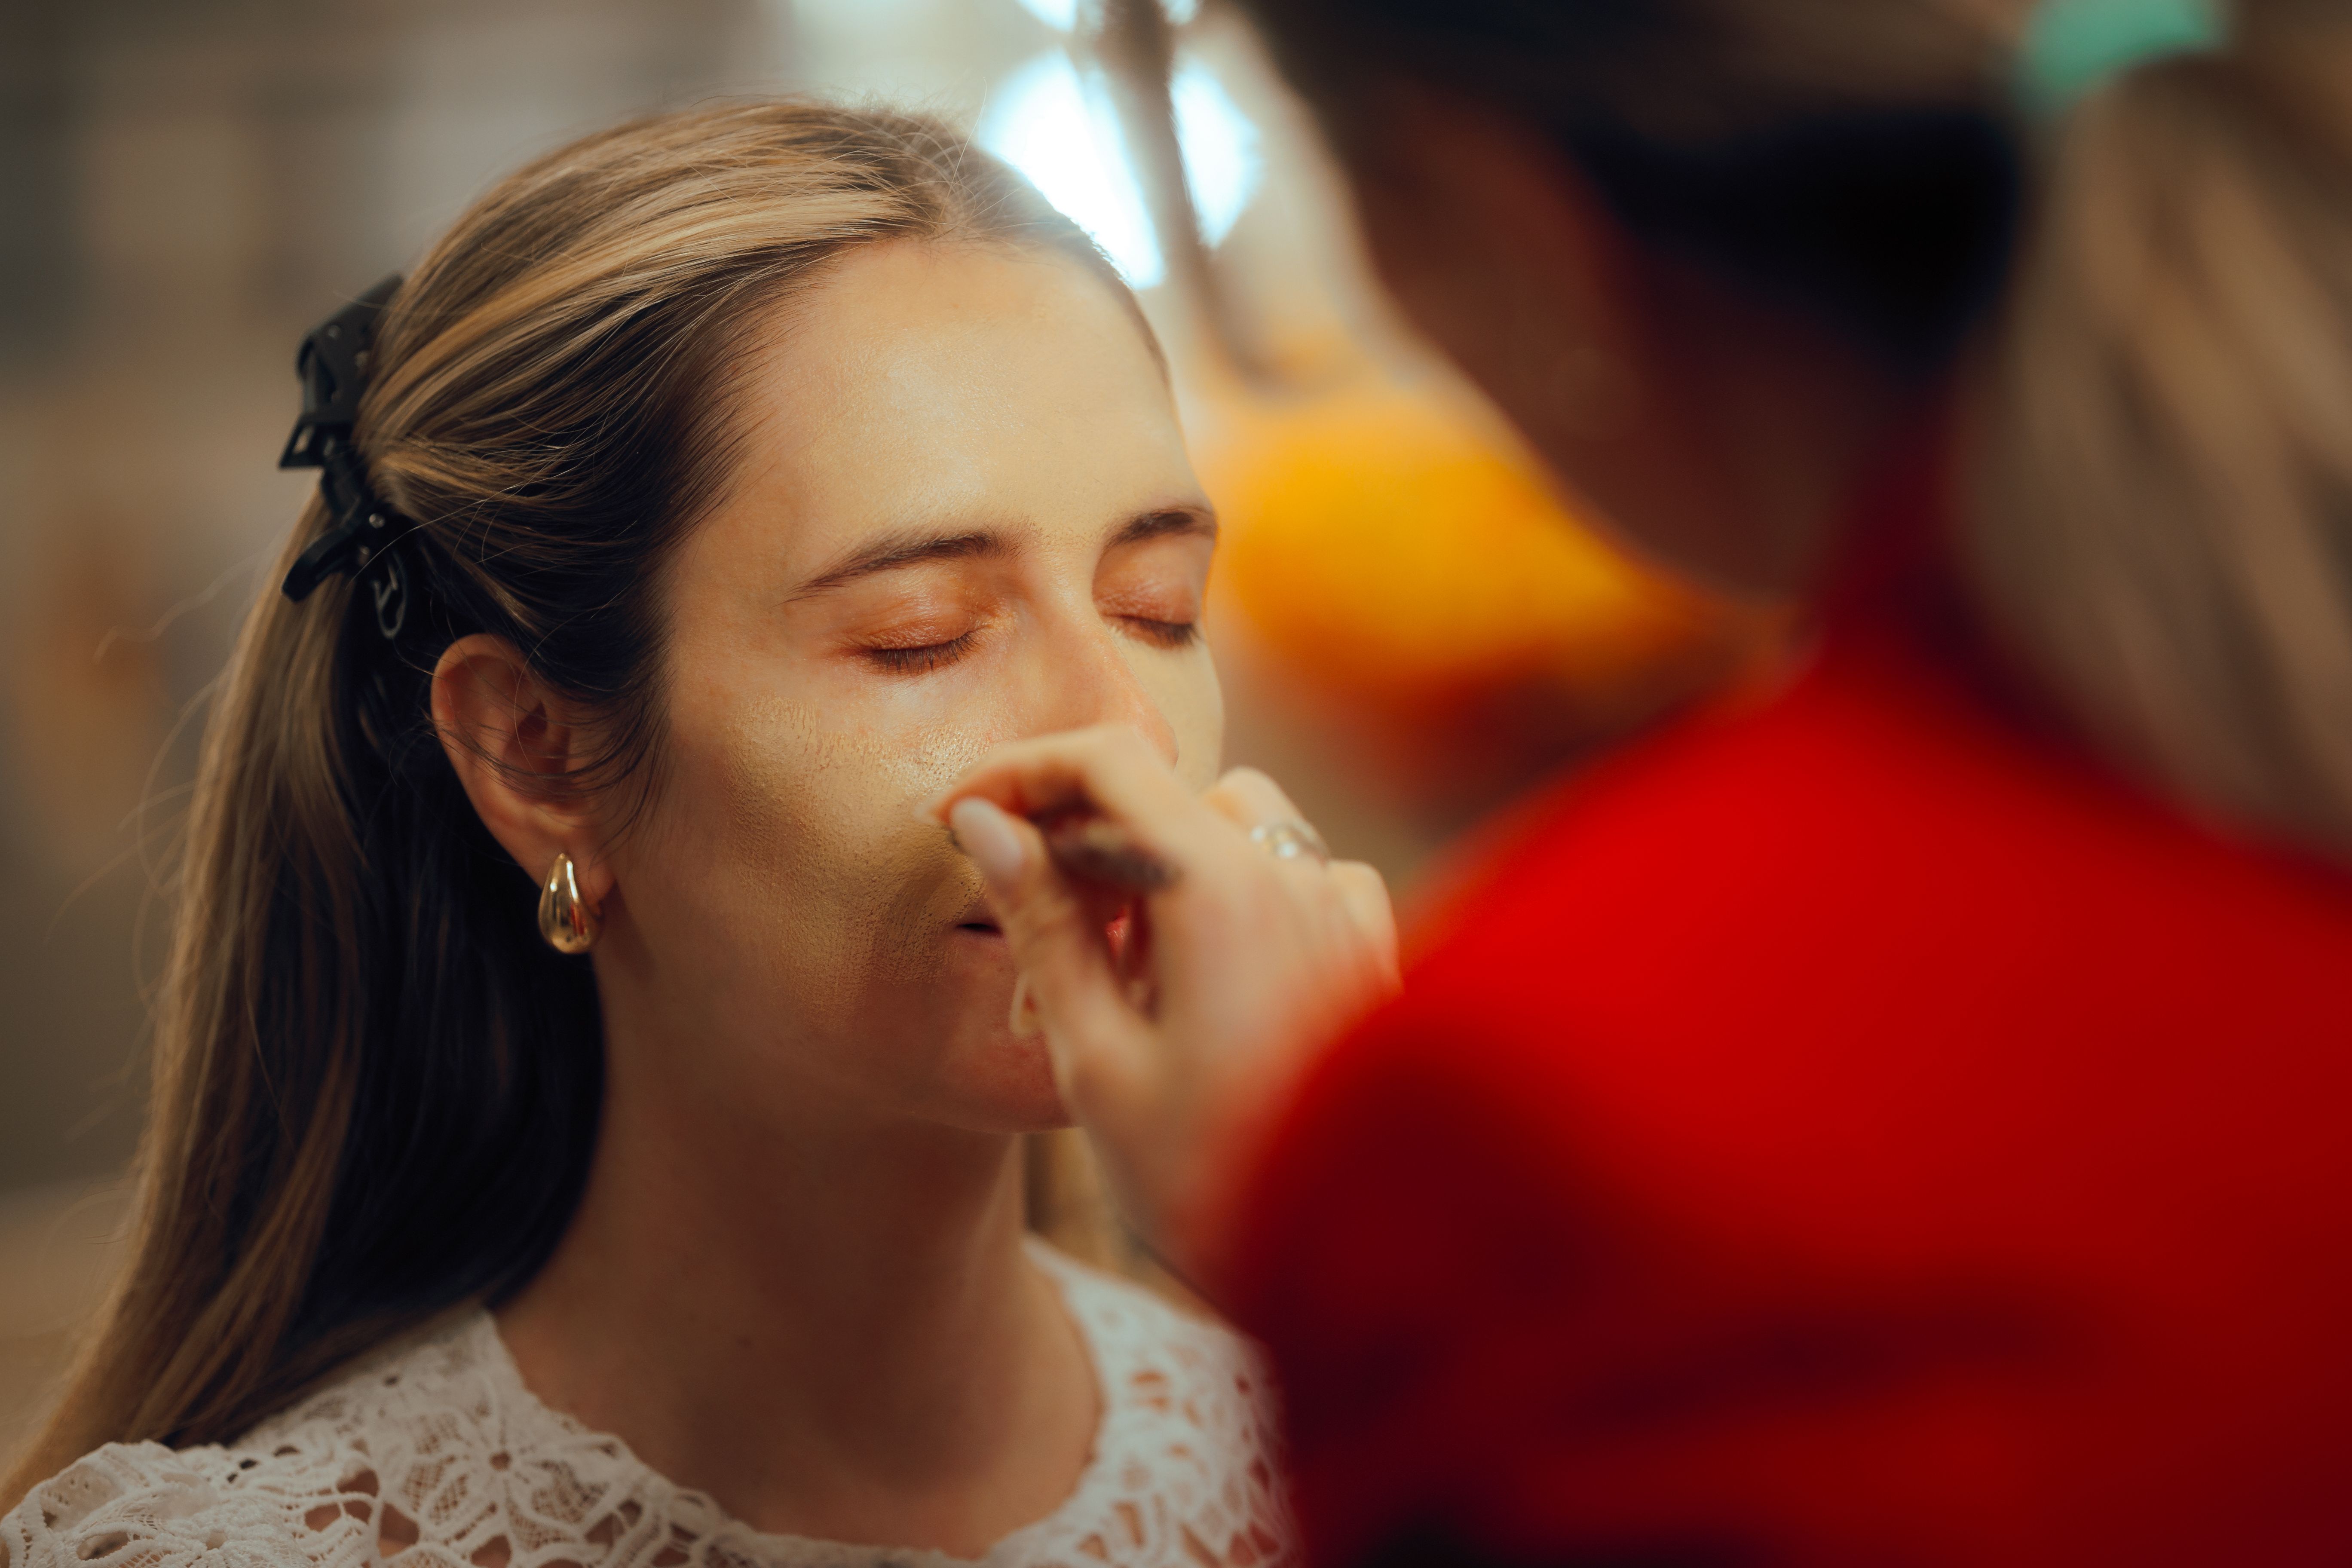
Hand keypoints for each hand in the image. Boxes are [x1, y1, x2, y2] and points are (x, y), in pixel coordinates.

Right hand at [927, 726, 1399, 1275]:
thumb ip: (1045, 926)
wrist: (1369, 1270)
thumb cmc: (1217, 1178)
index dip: (1019, 771)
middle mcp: (1295, 873)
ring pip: (1232, 829)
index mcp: (1221, 886)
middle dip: (1079, 855)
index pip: (1107, 761)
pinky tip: (1215, 987)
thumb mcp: (1098, 1059)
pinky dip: (1238, 901)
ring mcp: (1344, 908)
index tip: (959, 816)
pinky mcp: (1374, 949)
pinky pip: (1297, 876)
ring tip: (1118, 989)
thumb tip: (988, 825)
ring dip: (1158, 877)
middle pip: (1163, 797)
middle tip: (1027, 967)